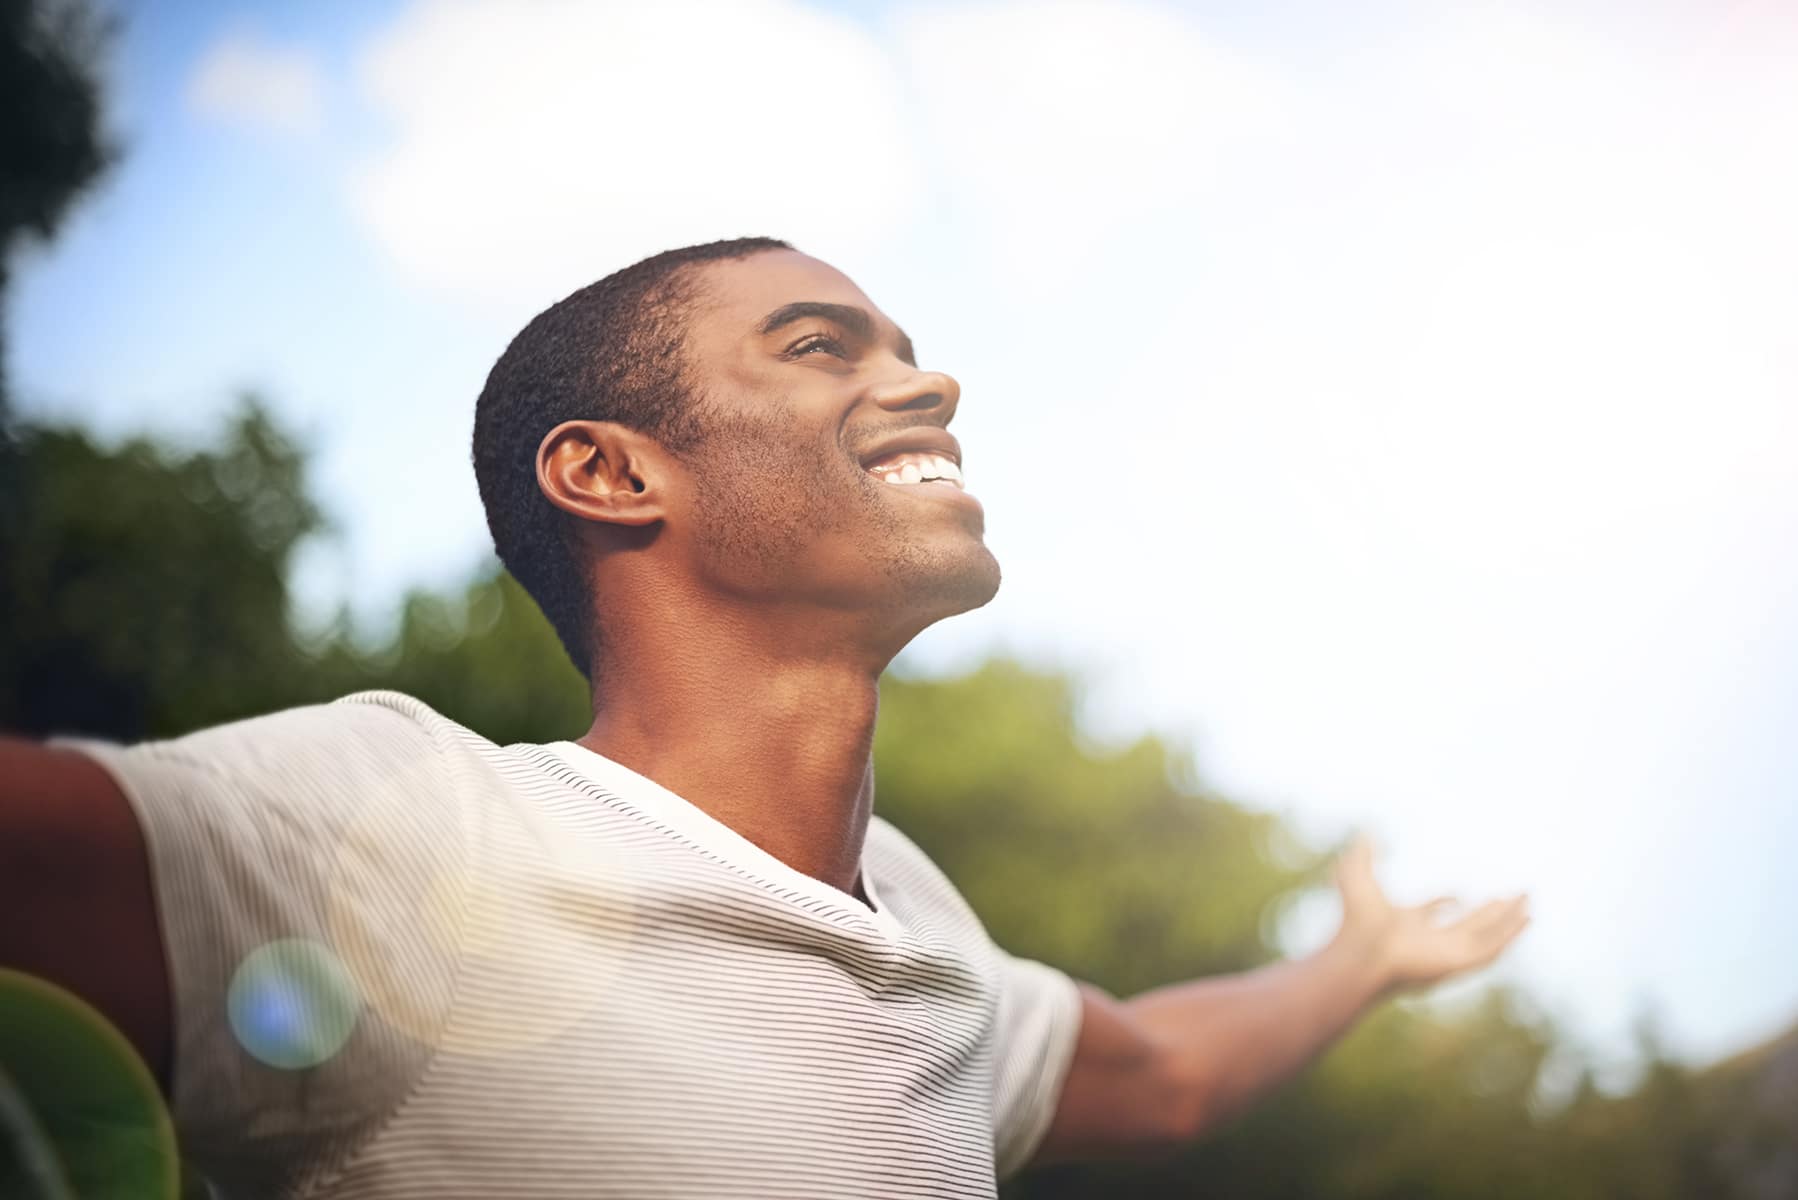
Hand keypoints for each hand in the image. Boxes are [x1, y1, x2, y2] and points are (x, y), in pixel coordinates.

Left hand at [1332, 836, 1529, 993]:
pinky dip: (1511, 933)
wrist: (1363, 953)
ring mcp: (1447, 953)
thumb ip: (1363, 854)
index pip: (1431, 913)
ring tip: (1527, 899)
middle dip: (1490, 911)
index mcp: (1405, 925)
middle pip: (1468, 925)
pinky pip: (1494, 947)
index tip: (1459, 893)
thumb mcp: (1356, 877)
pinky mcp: (1462, 962)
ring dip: (1508, 918)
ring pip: (1487, 935)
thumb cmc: (1356, 920)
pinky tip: (1526, 917)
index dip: (1444, 900)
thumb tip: (1365, 830)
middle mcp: (1429, 941)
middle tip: (1510, 895)